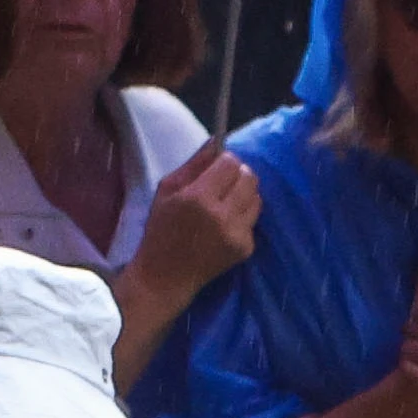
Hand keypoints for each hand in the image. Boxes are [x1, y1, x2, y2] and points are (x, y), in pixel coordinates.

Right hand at [128, 139, 259, 298]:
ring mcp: (237, 233)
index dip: (225, 161)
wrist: (166, 277)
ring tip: (226, 202)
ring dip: (244, 194)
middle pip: (249, 177)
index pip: (230, 163)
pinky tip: (225, 225)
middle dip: (238, 174)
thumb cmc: (161, 230)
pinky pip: (253, 219)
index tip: (217, 167)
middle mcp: (222, 215)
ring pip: (257, 197)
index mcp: (198, 197)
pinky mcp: (246, 248)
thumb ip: (193, 164)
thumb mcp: (166, 190)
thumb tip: (216, 141)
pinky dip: (243, 217)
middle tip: (224, 183)